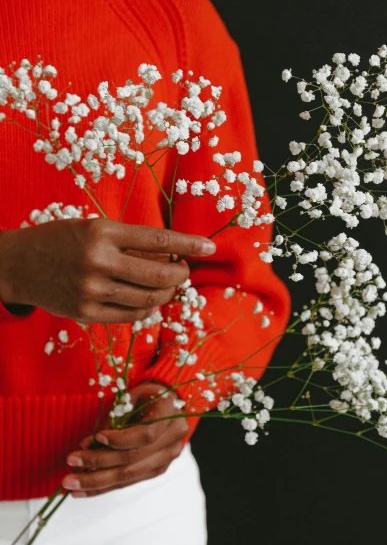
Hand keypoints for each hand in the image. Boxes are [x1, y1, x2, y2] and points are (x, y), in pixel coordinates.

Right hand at [0, 219, 215, 322]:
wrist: (19, 264)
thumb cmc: (62, 240)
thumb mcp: (94, 228)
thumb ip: (130, 243)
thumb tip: (173, 256)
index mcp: (101, 232)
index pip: (158, 240)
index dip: (189, 244)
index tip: (209, 247)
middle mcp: (98, 261)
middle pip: (159, 275)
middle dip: (180, 274)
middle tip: (184, 271)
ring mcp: (92, 291)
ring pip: (149, 299)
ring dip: (166, 294)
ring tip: (168, 286)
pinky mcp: (86, 314)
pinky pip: (131, 316)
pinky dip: (148, 309)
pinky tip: (149, 300)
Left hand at [62, 382, 188, 496]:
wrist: (168, 407)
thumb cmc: (146, 397)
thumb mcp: (133, 397)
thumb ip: (115, 419)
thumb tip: (87, 445)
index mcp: (169, 416)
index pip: (146, 434)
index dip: (121, 439)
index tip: (97, 437)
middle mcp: (172, 441)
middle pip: (133, 459)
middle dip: (98, 463)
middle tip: (71, 462)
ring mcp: (166, 460)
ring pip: (128, 476)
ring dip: (96, 482)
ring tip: (71, 484)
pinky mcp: (156, 471)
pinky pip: (128, 482)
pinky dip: (103, 487)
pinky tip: (82, 491)